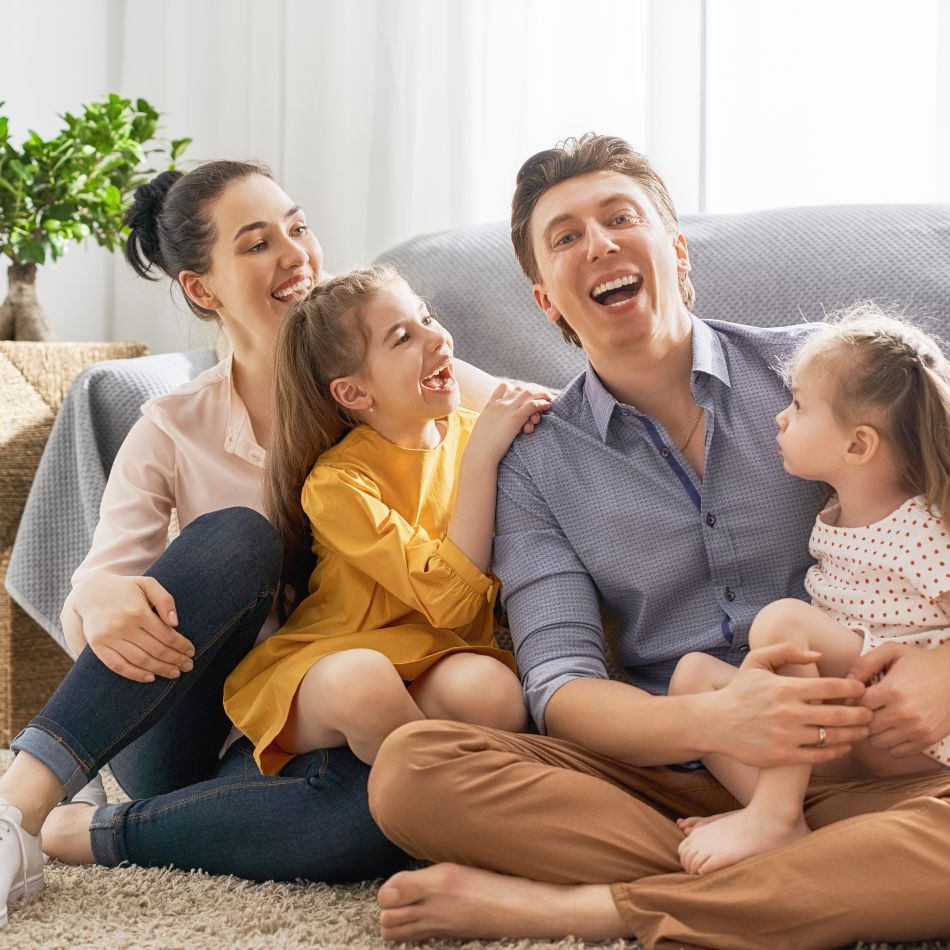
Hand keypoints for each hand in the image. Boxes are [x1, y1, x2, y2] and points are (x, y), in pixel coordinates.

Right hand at [67, 572, 194, 682]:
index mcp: (138, 611)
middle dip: (175, 660)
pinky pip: (118, 666)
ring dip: (160, 669)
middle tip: (188, 666)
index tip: (192, 652)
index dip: (181, 646)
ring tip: (175, 673)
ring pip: (140, 660)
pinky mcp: (98, 646)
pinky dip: (135, 674)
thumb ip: (165, 600)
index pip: (166, 635)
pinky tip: (150, 677)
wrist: (91, 591)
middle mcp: (123, 626)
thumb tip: (175, 623)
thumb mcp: (148, 584)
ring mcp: (109, 638)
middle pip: (156, 650)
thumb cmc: (126, 588)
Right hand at [467, 383, 551, 462]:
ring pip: (528, 394)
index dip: (516, 390)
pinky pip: (533, 405)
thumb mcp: (482, 429)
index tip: (525, 394)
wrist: (479, 454)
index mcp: (490, 406)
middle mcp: (499, 404)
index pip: (503, 387)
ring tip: (548, 400)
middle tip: (542, 397)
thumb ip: (490, 422)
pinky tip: (548, 406)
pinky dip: (542, 404)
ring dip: (540, 396)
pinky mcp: (515, 418)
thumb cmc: (480, 447)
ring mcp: (507, 409)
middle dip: (533, 392)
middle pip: (520, 390)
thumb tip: (494, 427)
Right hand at [711, 642, 870, 767]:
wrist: (715, 722)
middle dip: (861, 714)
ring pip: (832, 736)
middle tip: (870, 713)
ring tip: (862, 730)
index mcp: (785, 687)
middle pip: (838, 714)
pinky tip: (843, 745)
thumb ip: (786, 651)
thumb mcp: (756, 662)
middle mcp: (788, 712)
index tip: (861, 689)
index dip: (852, 687)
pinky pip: (820, 755)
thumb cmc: (740, 690)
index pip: (830, 686)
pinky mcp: (783, 756)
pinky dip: (836, 750)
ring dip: (853, 734)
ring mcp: (786, 736)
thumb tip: (818, 654)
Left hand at [849, 641, 949, 756]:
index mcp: (892, 690)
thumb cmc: (920, 662)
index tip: (856, 697)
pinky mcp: (927, 739)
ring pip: (878, 742)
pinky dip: (890, 743)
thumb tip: (847, 682)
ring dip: (874, 732)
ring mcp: (917, 729)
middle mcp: (904, 713)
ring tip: (879, 718)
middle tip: (866, 709)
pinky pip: (897, 752)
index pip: (857, 705)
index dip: (852, 701)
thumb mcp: (892, 651)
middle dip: (861, 717)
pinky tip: (893, 729)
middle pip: (866, 726)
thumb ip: (865, 663)